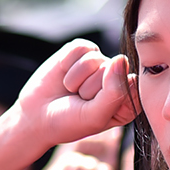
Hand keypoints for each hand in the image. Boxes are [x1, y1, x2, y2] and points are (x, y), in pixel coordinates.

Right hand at [10, 41, 134, 153]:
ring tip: (71, 90)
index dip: (111, 98)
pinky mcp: (82, 51)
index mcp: (127, 100)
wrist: (35, 116)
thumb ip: (114, 91)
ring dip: (77, 78)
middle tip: (79, 100)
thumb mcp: (95, 116)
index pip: (133, 87)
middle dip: (90, 88)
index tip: (95, 111)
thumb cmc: (68, 122)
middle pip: (114, 71)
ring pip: (96, 59)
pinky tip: (64, 75)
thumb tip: (121, 58)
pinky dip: (68, 63)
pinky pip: (81, 48)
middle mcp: (116, 79)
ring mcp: (99, 63)